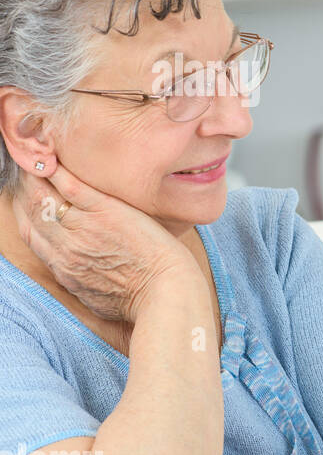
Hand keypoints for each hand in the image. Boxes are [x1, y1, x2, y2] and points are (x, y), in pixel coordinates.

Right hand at [10, 164, 200, 322]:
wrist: (165, 294)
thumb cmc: (141, 299)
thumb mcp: (96, 297)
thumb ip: (79, 277)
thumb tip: (73, 269)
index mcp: (62, 266)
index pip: (29, 230)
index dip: (24, 207)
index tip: (26, 192)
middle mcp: (64, 247)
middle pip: (31, 209)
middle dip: (25, 184)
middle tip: (31, 165)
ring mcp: (83, 228)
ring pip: (42, 195)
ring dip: (36, 171)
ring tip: (41, 154)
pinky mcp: (106, 212)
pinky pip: (71, 186)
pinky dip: (57, 170)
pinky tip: (55, 155)